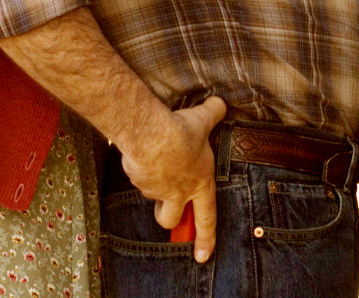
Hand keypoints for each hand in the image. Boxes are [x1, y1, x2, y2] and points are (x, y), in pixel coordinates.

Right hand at [117, 95, 227, 262]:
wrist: (150, 134)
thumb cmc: (181, 131)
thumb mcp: (204, 119)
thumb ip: (214, 112)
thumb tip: (220, 103)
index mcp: (200, 184)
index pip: (206, 217)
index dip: (206, 238)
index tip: (203, 255)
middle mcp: (179, 193)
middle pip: (171, 218)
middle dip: (168, 217)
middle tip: (168, 205)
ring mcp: (156, 190)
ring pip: (153, 195)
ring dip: (154, 184)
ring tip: (156, 158)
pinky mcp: (138, 181)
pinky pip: (139, 178)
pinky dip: (141, 168)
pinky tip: (144, 151)